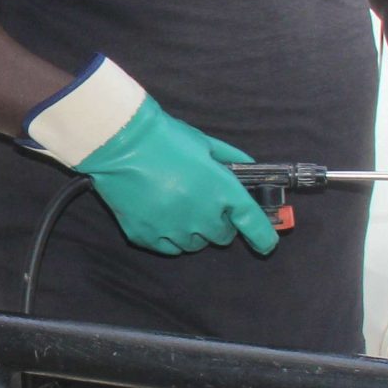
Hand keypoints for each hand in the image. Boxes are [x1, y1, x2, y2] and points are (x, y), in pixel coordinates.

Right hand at [72, 99, 277, 256]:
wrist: (120, 142)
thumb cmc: (165, 139)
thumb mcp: (206, 143)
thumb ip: (231, 160)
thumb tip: (249, 169)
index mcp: (222, 192)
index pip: (253, 223)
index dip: (263, 237)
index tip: (267, 243)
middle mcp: (202, 216)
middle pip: (222, 237)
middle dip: (219, 223)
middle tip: (203, 203)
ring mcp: (173, 229)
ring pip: (194, 244)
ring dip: (193, 231)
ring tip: (177, 207)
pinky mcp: (146, 236)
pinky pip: (168, 248)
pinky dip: (169, 237)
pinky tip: (161, 217)